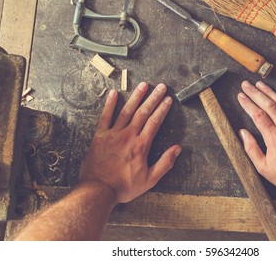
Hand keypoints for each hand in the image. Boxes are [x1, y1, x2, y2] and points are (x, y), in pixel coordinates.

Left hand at [79, 82, 181, 202]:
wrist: (98, 189)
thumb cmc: (124, 186)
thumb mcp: (150, 180)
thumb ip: (165, 163)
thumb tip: (177, 149)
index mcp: (141, 145)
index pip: (155, 122)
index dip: (162, 109)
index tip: (168, 99)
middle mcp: (128, 135)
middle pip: (143, 112)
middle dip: (153, 98)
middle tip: (161, 86)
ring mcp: (113, 134)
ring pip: (126, 111)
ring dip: (136, 97)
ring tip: (143, 85)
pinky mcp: (100, 136)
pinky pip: (105, 117)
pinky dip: (109, 104)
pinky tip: (114, 93)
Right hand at [237, 81, 275, 193]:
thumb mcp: (263, 168)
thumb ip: (251, 149)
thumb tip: (242, 133)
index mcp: (273, 138)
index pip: (257, 116)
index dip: (248, 104)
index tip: (240, 96)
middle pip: (268, 106)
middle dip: (256, 93)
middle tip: (246, 85)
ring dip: (271, 92)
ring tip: (261, 84)